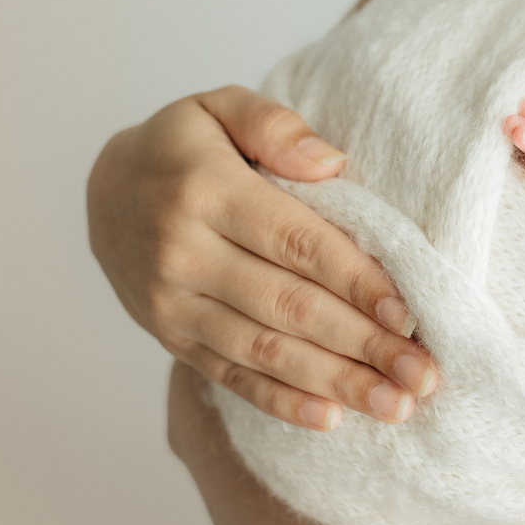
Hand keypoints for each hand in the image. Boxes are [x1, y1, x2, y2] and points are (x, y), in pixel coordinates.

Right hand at [87, 86, 438, 430]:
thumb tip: (332, 163)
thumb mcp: (219, 106)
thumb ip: (273, 125)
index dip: (355, 280)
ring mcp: (173, 304)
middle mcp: (185, 254)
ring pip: (264, 351)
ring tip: (396, 405)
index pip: (296, 242)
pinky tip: (332, 418)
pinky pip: (230, 375)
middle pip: (288, 307)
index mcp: (207, 192)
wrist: (102, 189)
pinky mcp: (172, 336)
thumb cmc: (181, 144)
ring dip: (336, 383)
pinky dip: (282, 402)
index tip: (408, 312)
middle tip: (422, 373)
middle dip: (362, 345)